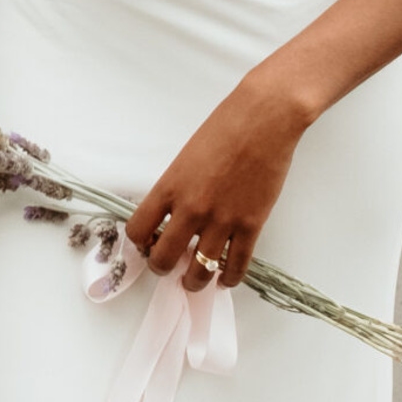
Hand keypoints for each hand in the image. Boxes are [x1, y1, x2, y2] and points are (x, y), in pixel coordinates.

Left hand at [124, 76, 308, 292]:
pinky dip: (228, 278)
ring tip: (193, 281)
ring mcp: (222, 220)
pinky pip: (236, 267)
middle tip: (167, 265)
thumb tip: (174, 214)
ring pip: (199, 271)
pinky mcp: (251, 226)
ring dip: (193, 282)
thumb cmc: (225, 127)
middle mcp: (191, 209)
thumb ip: (178, 187)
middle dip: (161, 267)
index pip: (138, 230)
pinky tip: (224, 278)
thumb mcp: (186, 156)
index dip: (139, 243)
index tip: (146, 243)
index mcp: (169, 186)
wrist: (263, 119)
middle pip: (163, 258)